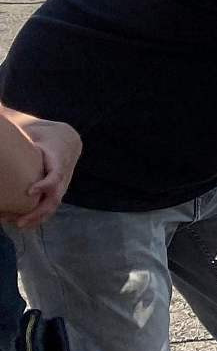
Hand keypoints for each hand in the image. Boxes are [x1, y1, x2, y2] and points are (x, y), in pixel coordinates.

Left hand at [8, 112, 79, 229]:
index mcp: (58, 159)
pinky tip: (19, 222)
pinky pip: (49, 208)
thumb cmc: (43, 134)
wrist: (66, 140)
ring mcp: (62, 186)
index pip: (56, 175)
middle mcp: (63, 176)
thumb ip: (16, 125)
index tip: (29, 192)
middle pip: (55, 198)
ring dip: (36, 218)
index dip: (45, 185)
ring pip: (52, 206)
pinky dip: (36, 217)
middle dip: (38, 211)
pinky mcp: (56, 192)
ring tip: (16, 224)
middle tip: (19, 220)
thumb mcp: (33, 129)